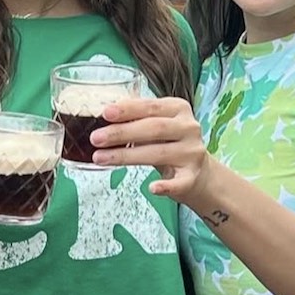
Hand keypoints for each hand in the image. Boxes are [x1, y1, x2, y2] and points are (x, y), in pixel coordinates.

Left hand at [88, 97, 213, 201]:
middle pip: (153, 128)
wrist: (198, 172)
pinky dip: (165, 186)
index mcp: (178, 109)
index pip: (151, 107)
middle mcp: (188, 128)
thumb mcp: (157, 123)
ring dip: (126, 156)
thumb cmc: (169, 143)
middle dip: (121, 133)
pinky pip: (178, 183)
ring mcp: (191, 153)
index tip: (106, 113)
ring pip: (158, 154)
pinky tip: (152, 188)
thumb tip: (106, 110)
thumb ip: (137, 116)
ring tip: (100, 158)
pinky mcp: (192, 178)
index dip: (128, 110)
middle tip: (96, 138)